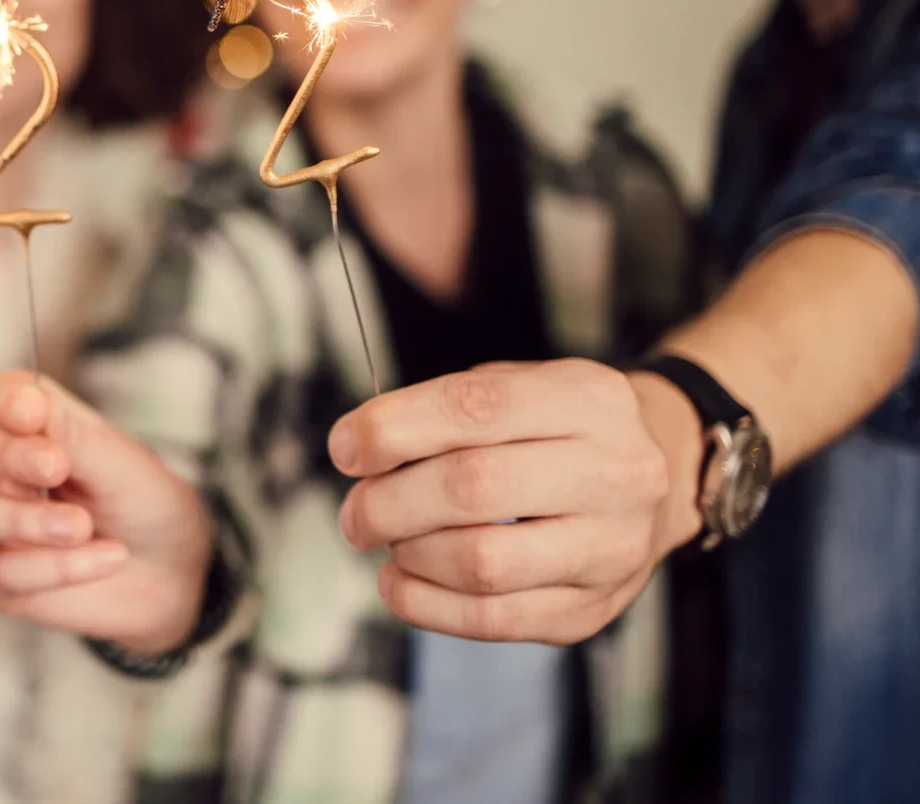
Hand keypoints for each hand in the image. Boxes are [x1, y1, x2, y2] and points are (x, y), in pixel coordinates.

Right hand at [0, 372, 211, 654]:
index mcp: (27, 423)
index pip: (0, 397)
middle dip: (10, 456)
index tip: (32, 413)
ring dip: (29, 520)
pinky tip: (102, 559)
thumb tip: (33, 402)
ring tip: (82, 527)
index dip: (8, 401)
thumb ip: (75, 437)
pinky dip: (52, 567)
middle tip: (56, 467)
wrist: (166, 570)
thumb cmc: (138, 503)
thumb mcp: (121, 466)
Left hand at [329, 359, 694, 643]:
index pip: (474, 407)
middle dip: (388, 502)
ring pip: (482, 562)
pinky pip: (493, 620)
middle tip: (354, 512)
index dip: (392, 429)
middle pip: (473, 488)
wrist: (662, 477)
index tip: (345, 448)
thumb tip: (356, 449)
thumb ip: (441, 410)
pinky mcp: (593, 608)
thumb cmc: (558, 429)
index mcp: (587, 399)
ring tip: (386, 541)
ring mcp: (612, 546)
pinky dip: (426, 605)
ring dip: (408, 554)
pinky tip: (399, 582)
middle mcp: (614, 472)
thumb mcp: (518, 388)